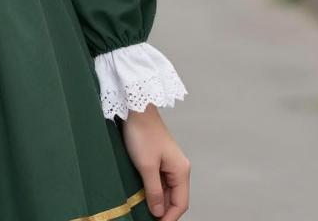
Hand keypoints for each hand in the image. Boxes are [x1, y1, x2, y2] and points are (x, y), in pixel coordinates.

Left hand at [121, 103, 189, 219]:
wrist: (135, 108)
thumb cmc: (142, 133)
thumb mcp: (146, 166)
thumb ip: (154, 190)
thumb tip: (158, 212)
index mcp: (181, 170)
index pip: (181, 203)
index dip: (170, 217)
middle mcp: (179, 168)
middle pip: (175, 197)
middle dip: (163, 210)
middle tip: (147, 218)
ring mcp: (169, 163)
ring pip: (166, 189)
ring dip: (157, 200)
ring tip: (143, 209)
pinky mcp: (159, 158)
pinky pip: (159, 180)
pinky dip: (153, 189)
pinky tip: (143, 194)